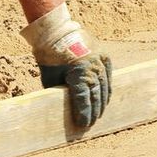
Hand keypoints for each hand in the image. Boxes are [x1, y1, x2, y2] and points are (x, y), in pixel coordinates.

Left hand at [22, 4, 112, 127]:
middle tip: (91, 124)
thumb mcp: (50, 78)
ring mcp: (100, 61)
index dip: (83, 115)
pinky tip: (105, 98)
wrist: (55, 31)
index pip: (83, 101)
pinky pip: (108, 76)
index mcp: (78, 74)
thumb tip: (63, 109)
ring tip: (99, 114)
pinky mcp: (104, 55)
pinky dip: (106, 88)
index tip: (82, 125)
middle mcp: (93, 69)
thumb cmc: (48, 56)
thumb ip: (59, 93)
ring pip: (104, 87)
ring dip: (102, 102)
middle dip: (93, 112)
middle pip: (96, 96)